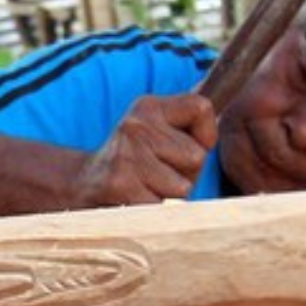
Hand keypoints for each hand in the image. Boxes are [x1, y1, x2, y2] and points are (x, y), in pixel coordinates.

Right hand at [72, 93, 216, 206]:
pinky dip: (154, 211)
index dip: (205, 136)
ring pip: (182, 186)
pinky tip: (135, 200)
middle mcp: (136, 125)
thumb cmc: (134, 164)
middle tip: (157, 175)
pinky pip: (162, 207)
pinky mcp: (120, 184)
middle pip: (196, 156)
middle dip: (185, 174)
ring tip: (146, 188)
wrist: (81, 186)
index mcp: (148, 106)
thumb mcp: (157, 133)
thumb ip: (190, 122)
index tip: (185, 149)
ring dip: (170, 196)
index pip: (201, 108)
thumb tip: (223, 93)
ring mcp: (127, 154)